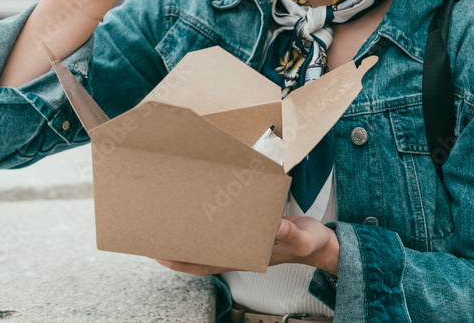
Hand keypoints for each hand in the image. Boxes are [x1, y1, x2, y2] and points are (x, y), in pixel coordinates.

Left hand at [155, 215, 338, 276]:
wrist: (320, 243)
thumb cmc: (309, 243)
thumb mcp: (302, 237)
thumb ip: (290, 233)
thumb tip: (276, 227)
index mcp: (244, 257)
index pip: (203, 264)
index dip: (179, 262)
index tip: (158, 254)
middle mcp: (237, 251)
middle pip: (197, 254)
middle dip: (174, 247)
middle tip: (153, 230)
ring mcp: (241, 241)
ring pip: (205, 242)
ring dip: (187, 234)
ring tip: (168, 217)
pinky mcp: (248, 229)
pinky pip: (220, 228)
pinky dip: (206, 221)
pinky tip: (198, 209)